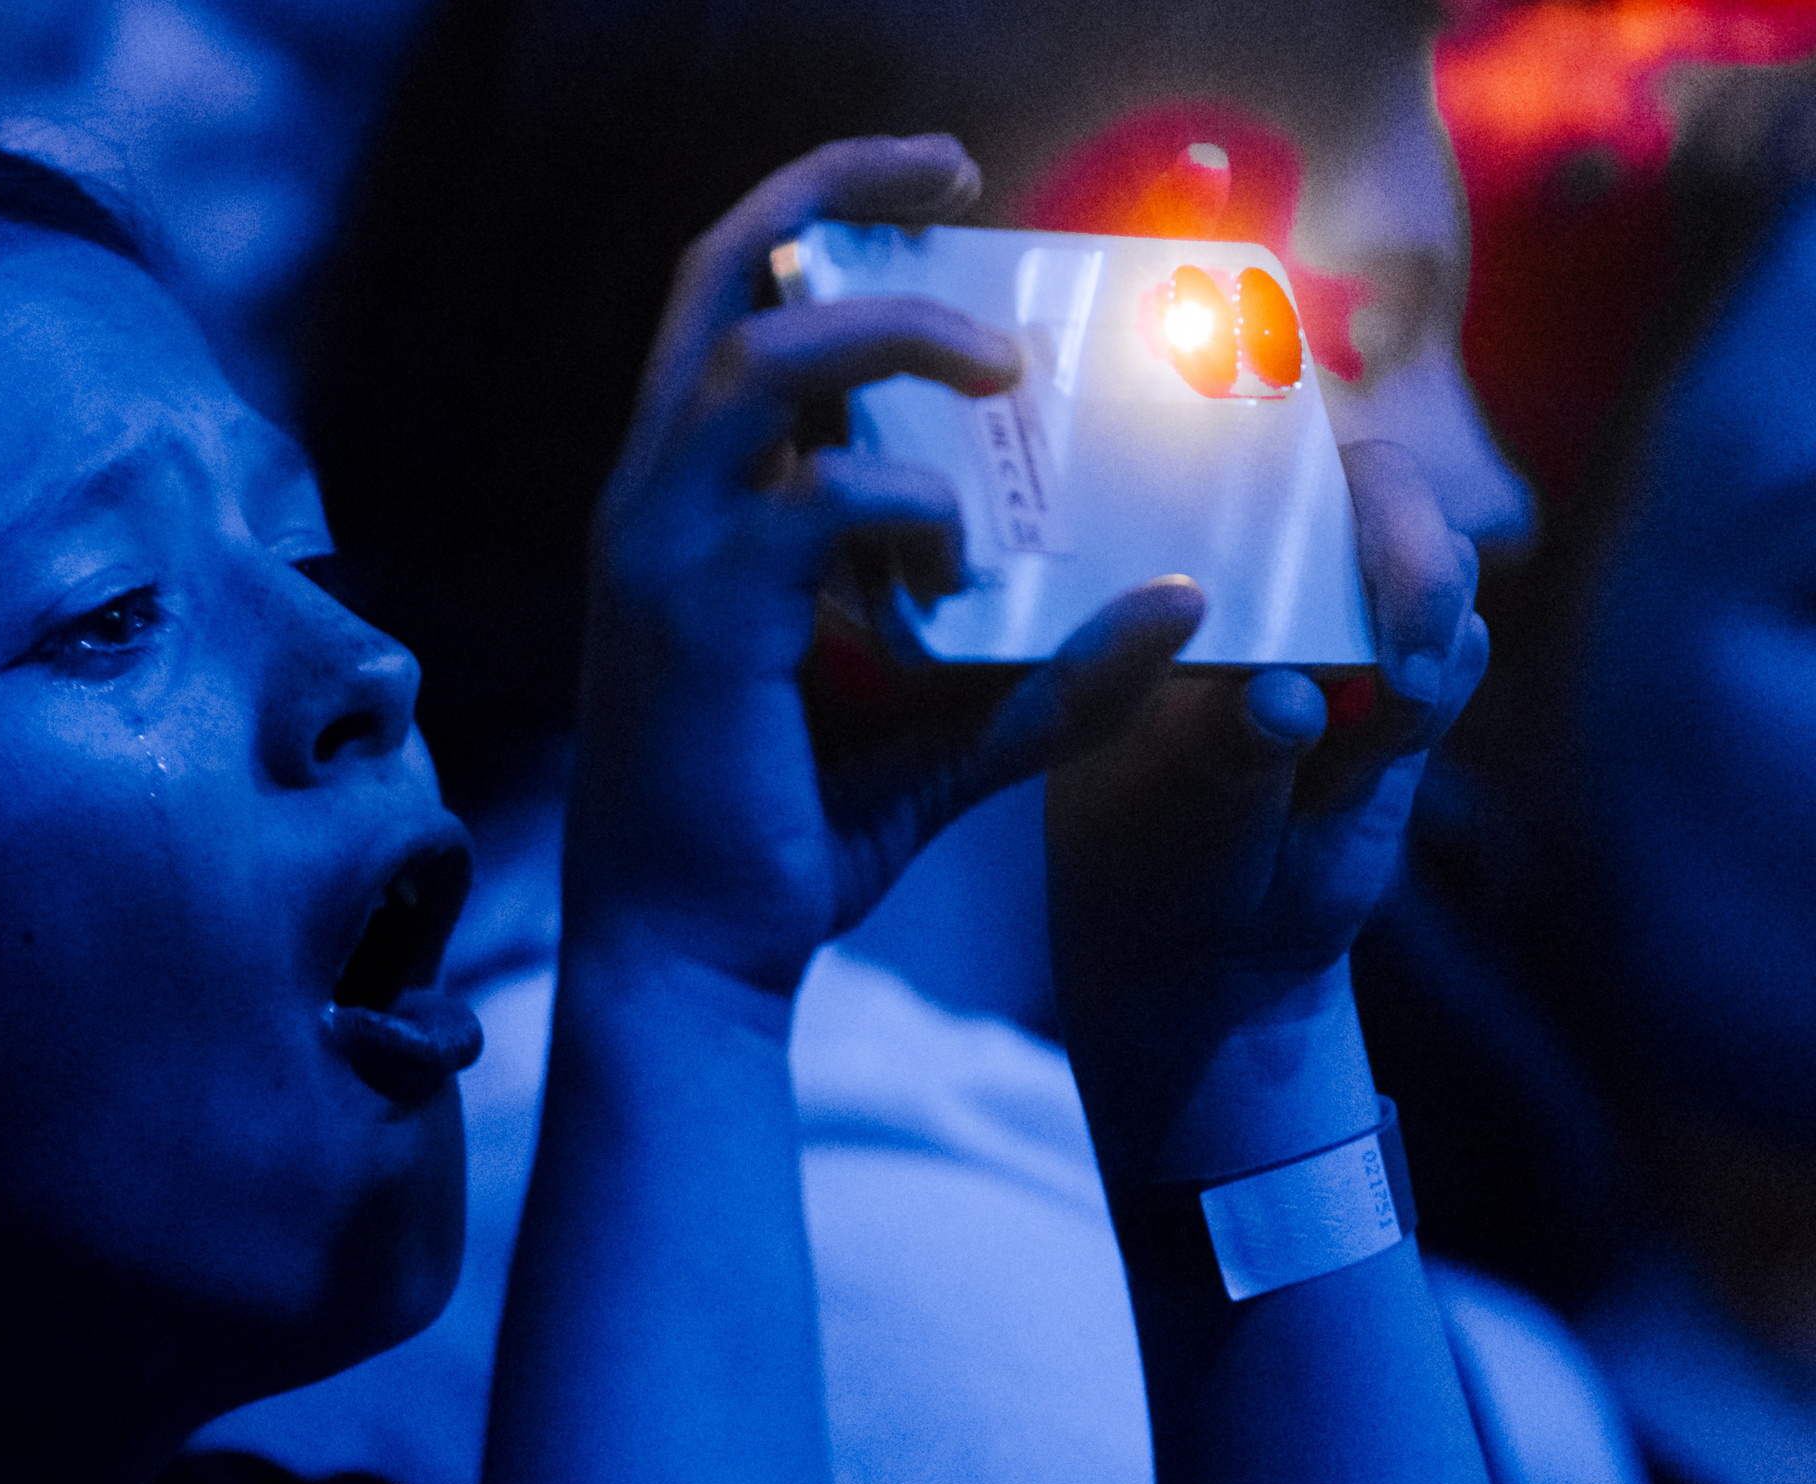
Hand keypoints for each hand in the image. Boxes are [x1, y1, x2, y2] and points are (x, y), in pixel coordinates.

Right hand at [569, 134, 1205, 993]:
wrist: (690, 953)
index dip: (827, 216)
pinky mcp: (692, 614)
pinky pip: (809, 498)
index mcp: (694, 500)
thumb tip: (1186, 602)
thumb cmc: (794, 831)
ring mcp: (660, 547)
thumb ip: (1052, 669)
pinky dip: (906, 502)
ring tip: (1002, 361)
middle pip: (718, 273)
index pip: (738, 304)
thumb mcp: (942, 729)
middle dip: (834, 188)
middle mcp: (657, 497)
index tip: (944, 187)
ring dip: (889, 331)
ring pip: (758, 358)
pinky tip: (958, 558)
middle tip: (957, 170)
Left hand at [1046, 441, 1486, 1177]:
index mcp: (1162, 571)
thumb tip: (1287, 702)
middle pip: (1369, 484)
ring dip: (1412, 638)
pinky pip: (1458, 653)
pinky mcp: (1406, 680)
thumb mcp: (1157, 807)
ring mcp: (1341, 620)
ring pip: (1434, 568)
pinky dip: (1433, 691)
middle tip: (1401, 645)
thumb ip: (1219, 747)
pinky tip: (1369, 755)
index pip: (1228, 454)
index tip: (1314, 484)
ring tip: (1365, 724)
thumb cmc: (1146, 852)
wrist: (1209, 949)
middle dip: (1397, 546)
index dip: (1286, 433)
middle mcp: (1257, 574)